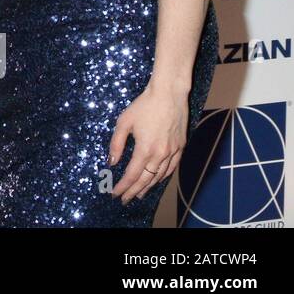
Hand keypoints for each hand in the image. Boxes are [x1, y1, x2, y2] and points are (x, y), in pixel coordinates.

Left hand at [109, 81, 188, 203]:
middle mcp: (161, 154)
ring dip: (148, 186)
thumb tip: (112, 162)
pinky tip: (156, 180)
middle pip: (146, 179)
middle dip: (133, 191)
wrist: (169, 94)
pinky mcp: (180, 147)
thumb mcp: (124, 122)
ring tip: (139, 193)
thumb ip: (116, 144)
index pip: (132, 174)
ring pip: (160, 176)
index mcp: (145, 149)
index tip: (115, 194)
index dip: (123, 186)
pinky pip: (171, 168)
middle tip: (124, 199)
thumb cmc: (144, 105)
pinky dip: (163, 177)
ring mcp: (173, 151)